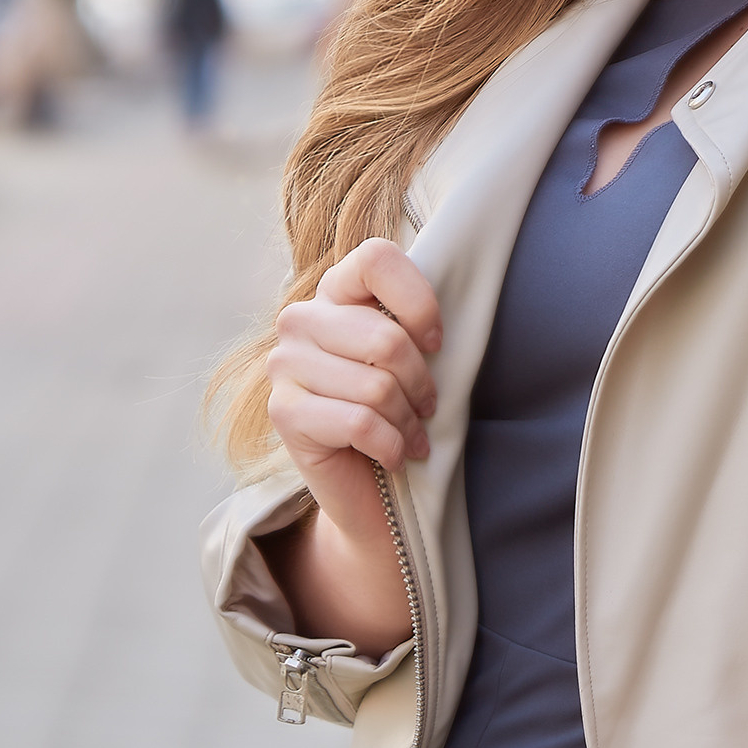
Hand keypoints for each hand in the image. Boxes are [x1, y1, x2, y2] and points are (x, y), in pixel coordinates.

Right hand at [261, 239, 442, 649]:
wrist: (370, 489)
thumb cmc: (401, 411)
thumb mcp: (414, 358)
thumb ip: (417, 323)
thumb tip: (464, 295)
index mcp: (336, 290)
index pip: (376, 258)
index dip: (419, 301)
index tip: (437, 343)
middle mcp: (301, 319)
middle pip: (386, 338)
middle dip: (422, 383)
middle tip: (429, 407)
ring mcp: (284, 365)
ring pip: (375, 387)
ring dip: (408, 421)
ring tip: (413, 434)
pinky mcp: (283, 412)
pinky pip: (358, 423)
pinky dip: (391, 445)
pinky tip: (397, 456)